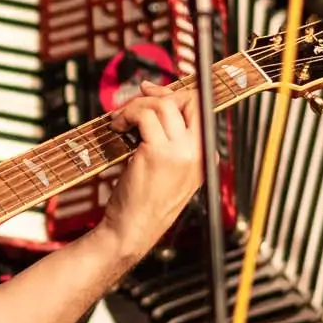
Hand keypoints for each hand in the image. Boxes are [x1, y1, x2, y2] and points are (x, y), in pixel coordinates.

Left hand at [98, 81, 202, 260]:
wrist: (133, 231)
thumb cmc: (146, 204)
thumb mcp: (170, 173)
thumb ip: (170, 143)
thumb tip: (157, 108)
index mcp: (204, 157)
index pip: (201, 109)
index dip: (176, 94)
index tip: (153, 91)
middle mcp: (197, 153)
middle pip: (186, 101)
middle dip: (157, 94)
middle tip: (133, 104)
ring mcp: (179, 153)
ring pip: (163, 105)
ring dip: (136, 106)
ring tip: (121, 120)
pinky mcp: (157, 154)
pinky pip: (145, 116)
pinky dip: (128, 115)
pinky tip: (117, 127)